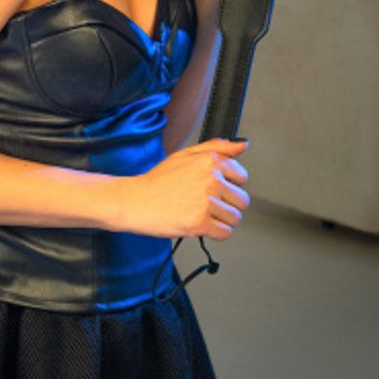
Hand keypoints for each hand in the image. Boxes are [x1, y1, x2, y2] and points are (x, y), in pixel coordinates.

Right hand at [119, 139, 249, 239]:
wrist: (135, 200)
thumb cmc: (158, 180)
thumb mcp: (186, 154)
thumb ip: (217, 147)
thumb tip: (242, 145)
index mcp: (210, 161)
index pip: (241, 176)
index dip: (229, 184)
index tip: (217, 188)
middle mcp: (211, 179)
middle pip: (241, 200)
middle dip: (228, 204)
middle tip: (208, 204)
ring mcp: (206, 202)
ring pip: (235, 218)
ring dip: (221, 220)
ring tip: (203, 214)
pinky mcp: (200, 223)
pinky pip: (225, 233)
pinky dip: (215, 233)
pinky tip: (201, 224)